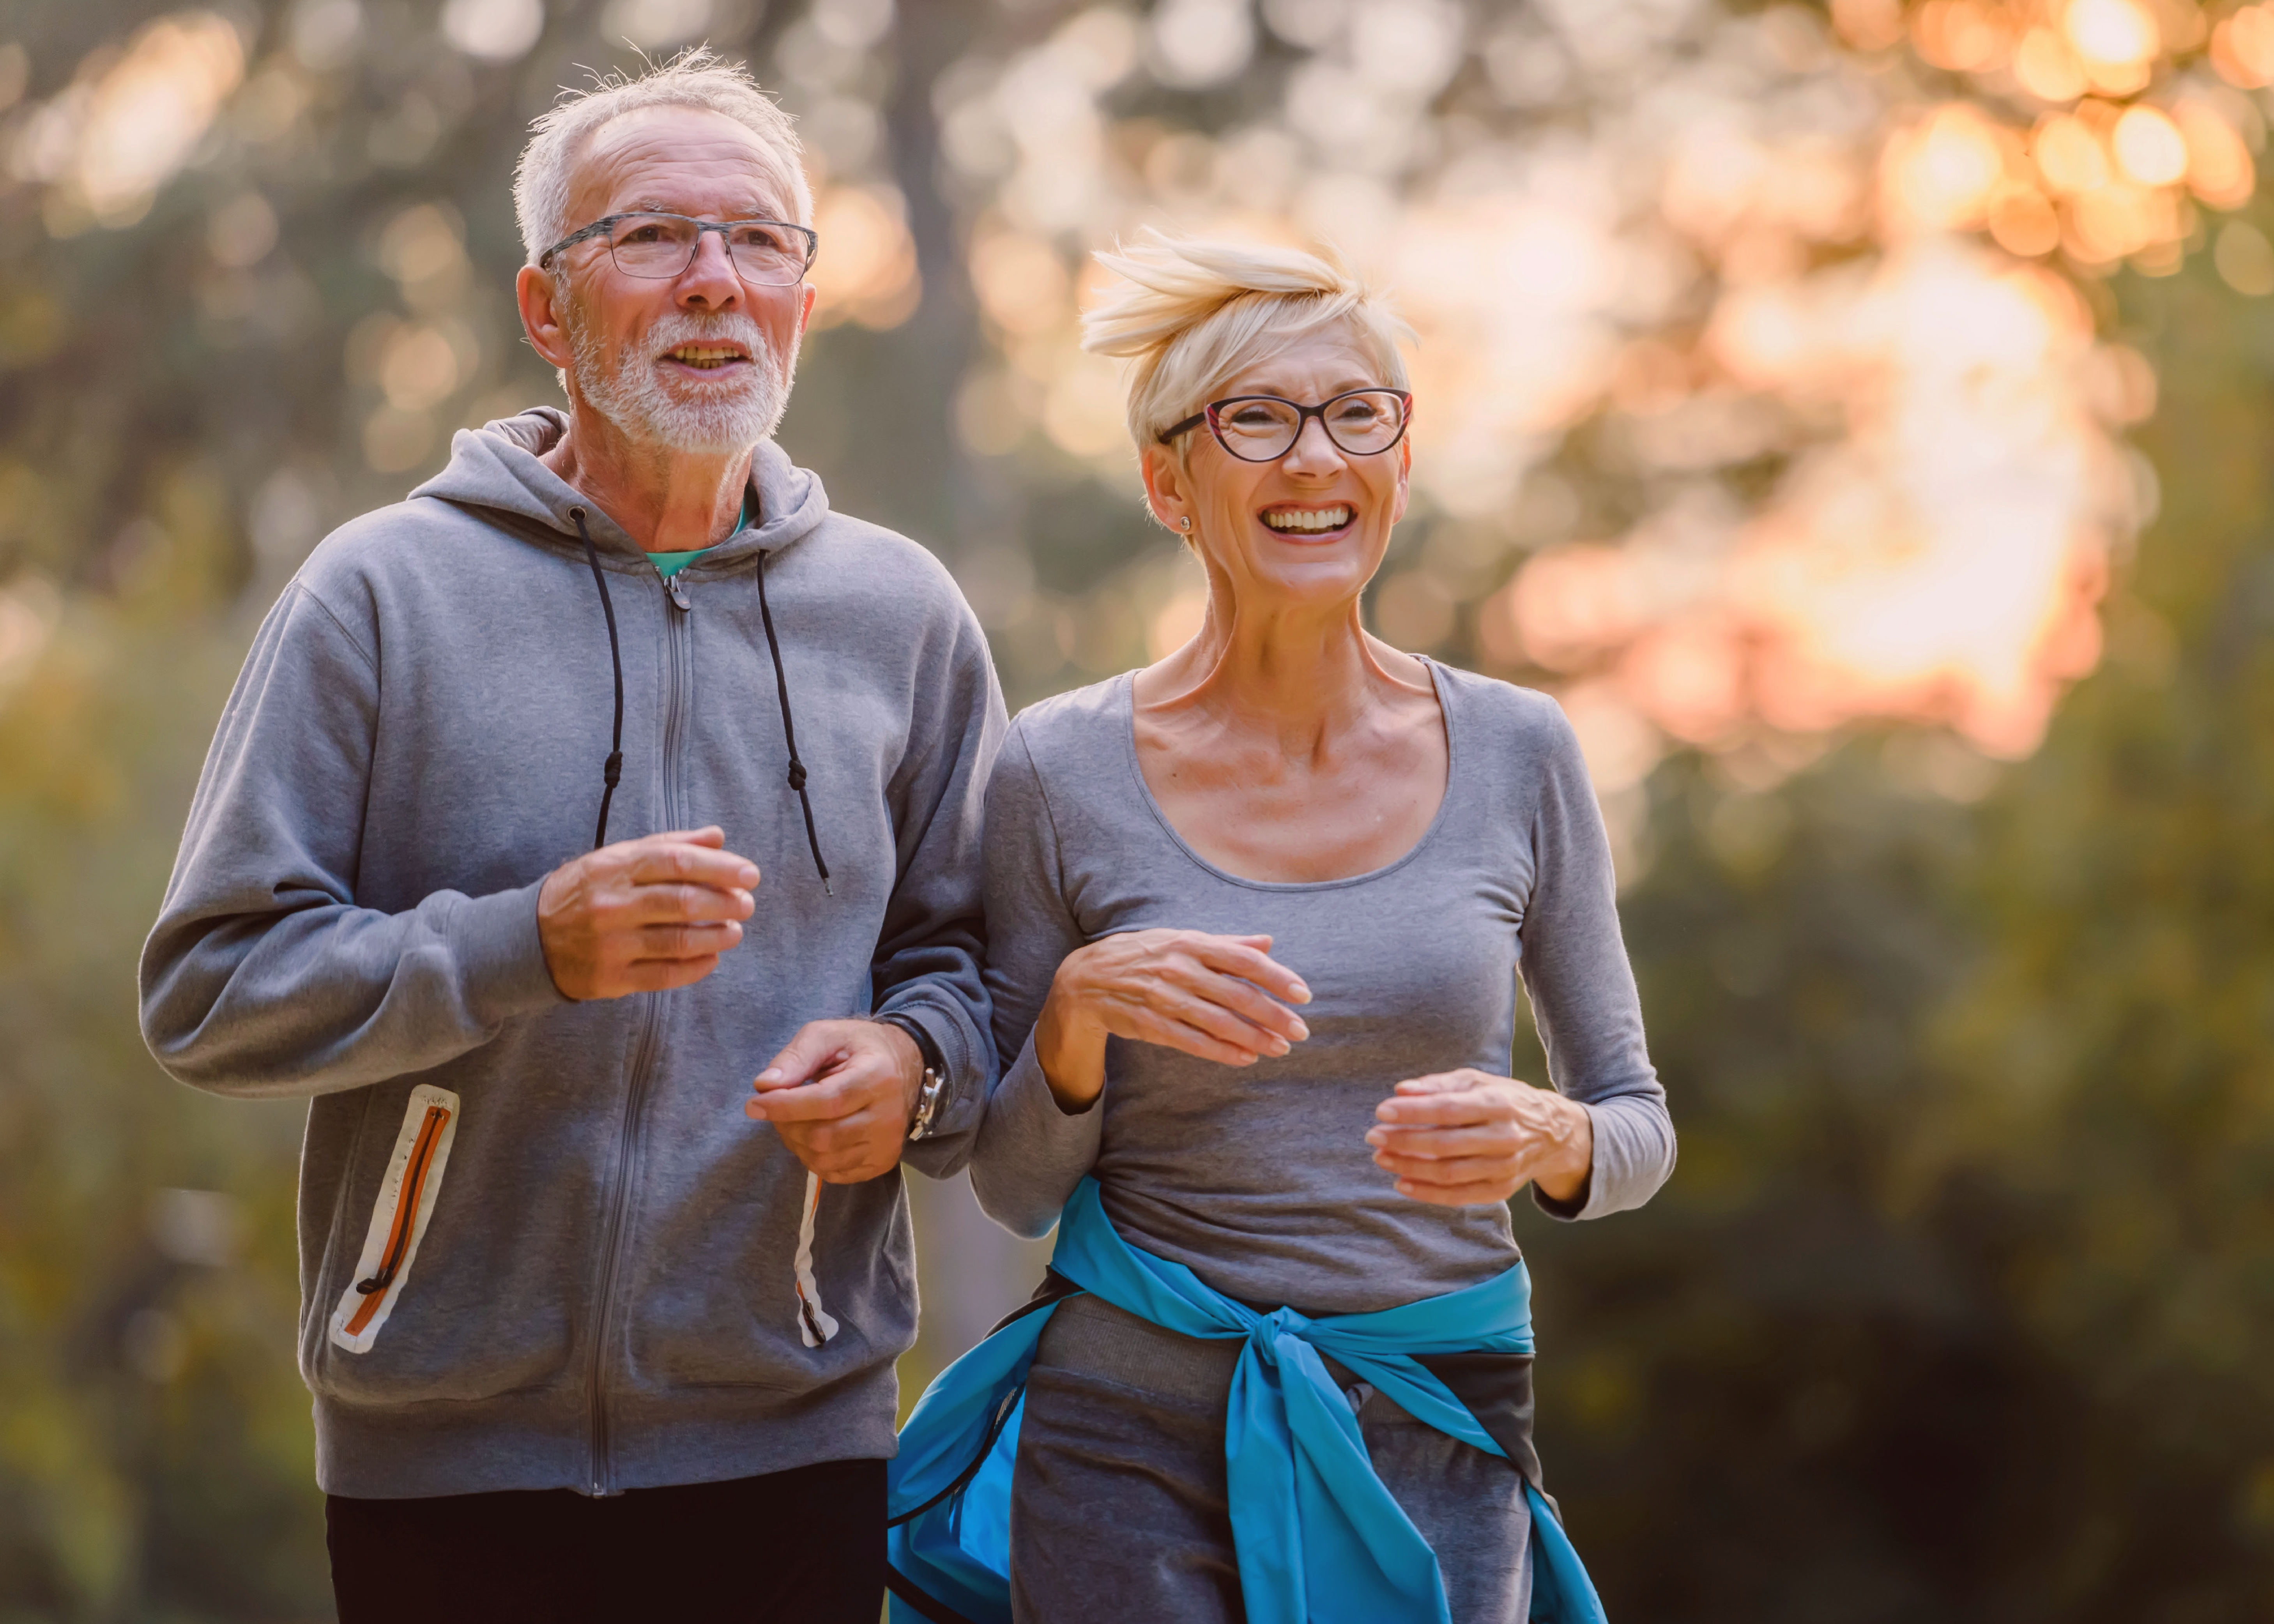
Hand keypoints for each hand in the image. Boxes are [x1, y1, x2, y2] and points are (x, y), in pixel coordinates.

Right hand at [537, 826, 756, 999]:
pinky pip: (664, 976)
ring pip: (677, 941)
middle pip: (682, 902)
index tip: (750, 874)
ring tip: (735, 930)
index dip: (719, 867)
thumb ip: (668, 845)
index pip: (676, 862)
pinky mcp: (609, 979)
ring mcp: (609, 945)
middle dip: (724, 903)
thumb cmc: (585, 892)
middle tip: (747, 904)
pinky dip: (696, 967)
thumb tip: (717, 836)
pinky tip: (712, 957)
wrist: (528, 939)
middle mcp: (610, 905)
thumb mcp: (617, 858)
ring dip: (716, 936)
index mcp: (613, 867)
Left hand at [744, 1019, 922, 1183]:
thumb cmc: (859, 1048)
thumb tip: (764, 1085)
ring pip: (825, 1159)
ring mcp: (887, 1144)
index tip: (754, 1104)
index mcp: (878, 1077)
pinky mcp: (882, 1163)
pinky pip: (834, 1173)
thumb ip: (796, 1056)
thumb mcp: (828, 1035)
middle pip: (823, 1136)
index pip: (827, 1101)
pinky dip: (812, 1158)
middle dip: (787, 1125)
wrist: (904, 1066)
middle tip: (774, 1108)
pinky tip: (812, 1135)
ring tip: (794, 1119)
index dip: (786, 1106)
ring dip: (796, 1143)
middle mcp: (889, 1116)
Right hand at [1033, 930, 1310, 1110]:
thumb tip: (1267, 943)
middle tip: (1301, 1030)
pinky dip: (1221, 1051)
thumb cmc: (1142, 956)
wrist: (1084, 980)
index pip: (1242, 960)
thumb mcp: (1181, 940)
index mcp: (1189, 942)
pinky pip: (1192, 1041)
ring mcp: (1162, 997)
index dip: (1276, 977)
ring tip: (1280, 1047)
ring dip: (1253, 1036)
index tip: (1302, 994)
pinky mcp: (1149, 1023)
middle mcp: (1178, 968)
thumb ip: (1226, 944)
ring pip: (1217, 1020)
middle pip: (1235, 994)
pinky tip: (1246, 1058)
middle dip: (1272, 1014)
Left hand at [1366, 1070, 1593, 1207]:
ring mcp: (1505, 1167)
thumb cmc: (1505, 1101)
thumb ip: (1439, 1085)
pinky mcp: (1501, 1190)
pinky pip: (1459, 1196)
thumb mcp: (1478, 1082)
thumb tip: (1401, 1091)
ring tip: (1382, 1158)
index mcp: (1499, 1104)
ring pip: (1449, 1173)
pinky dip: (1428, 1193)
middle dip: (1404, 1141)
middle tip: (1374, 1136)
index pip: (1449, 1109)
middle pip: (1446, 1145)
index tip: (1382, 1111)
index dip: (1413, 1112)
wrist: (1553, 1133)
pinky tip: (1402, 1183)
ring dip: (1410, 1168)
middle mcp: (1504, 1137)